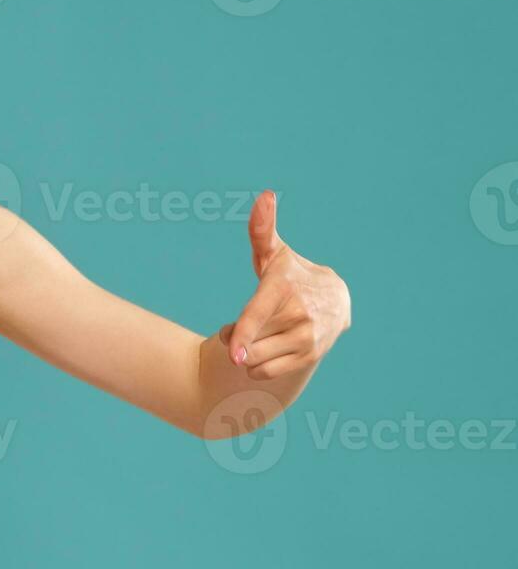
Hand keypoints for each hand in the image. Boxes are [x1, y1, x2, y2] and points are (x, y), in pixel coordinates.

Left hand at [220, 189, 351, 380]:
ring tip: (256, 336)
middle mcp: (297, 315)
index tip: (233, 350)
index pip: (257, 314)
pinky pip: (267, 372)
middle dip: (235, 338)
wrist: (336, 299)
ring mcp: (306, 338)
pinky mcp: (310, 356)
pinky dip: (256, 367)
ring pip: (255, 360)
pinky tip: (263, 350)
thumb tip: (265, 195)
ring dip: (245, 354)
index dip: (243, 333)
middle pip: (247, 343)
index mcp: (281, 287)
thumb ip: (261, 228)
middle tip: (243, 325)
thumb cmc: (291, 274)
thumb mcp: (274, 253)